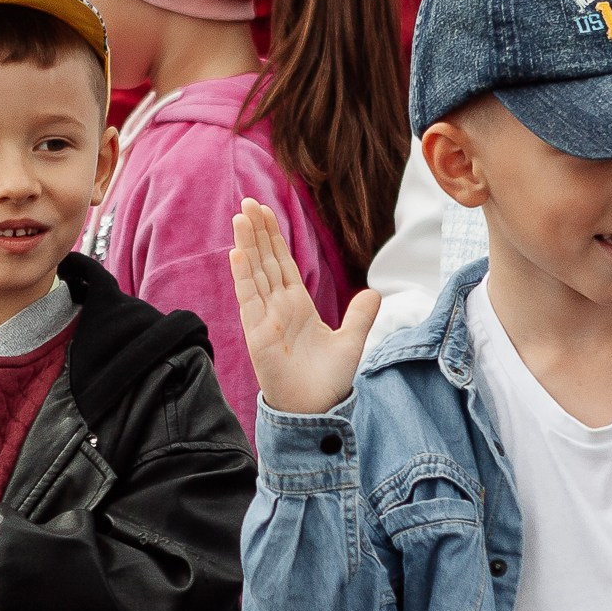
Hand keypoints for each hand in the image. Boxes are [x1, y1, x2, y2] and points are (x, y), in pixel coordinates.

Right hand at [231, 197, 378, 415]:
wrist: (318, 409)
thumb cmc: (329, 380)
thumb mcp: (352, 341)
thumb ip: (360, 315)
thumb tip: (374, 293)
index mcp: (297, 306)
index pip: (281, 263)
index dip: (272, 238)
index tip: (264, 212)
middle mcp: (278, 308)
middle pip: (265, 261)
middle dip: (257, 232)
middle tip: (248, 202)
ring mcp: (265, 319)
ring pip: (254, 274)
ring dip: (247, 245)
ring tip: (240, 216)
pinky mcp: (257, 334)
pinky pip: (249, 300)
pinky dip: (243, 276)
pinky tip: (237, 253)